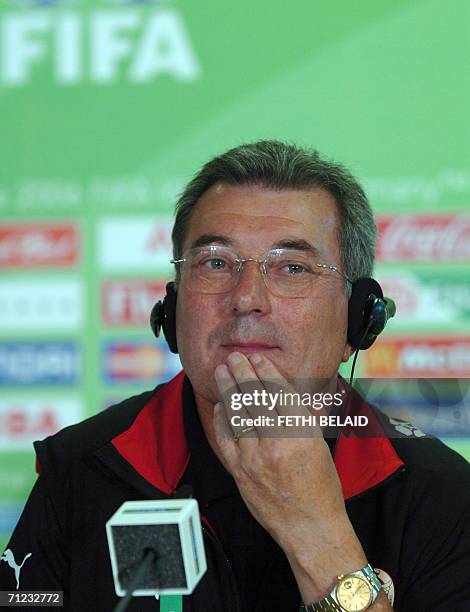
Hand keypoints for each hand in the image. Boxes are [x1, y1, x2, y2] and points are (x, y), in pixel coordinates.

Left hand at [213, 351, 367, 601]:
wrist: (310, 528)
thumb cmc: (322, 488)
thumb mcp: (320, 445)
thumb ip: (306, 417)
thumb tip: (296, 391)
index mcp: (301, 433)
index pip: (278, 392)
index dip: (265, 371)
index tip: (257, 358)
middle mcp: (276, 442)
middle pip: (253, 398)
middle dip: (241, 373)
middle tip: (234, 357)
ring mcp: (254, 458)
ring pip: (236, 414)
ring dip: (227, 389)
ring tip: (222, 372)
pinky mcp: (240, 472)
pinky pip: (226, 438)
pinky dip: (222, 419)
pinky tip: (221, 405)